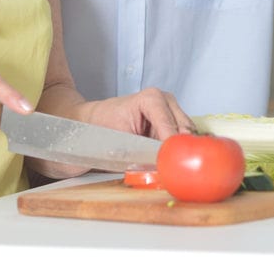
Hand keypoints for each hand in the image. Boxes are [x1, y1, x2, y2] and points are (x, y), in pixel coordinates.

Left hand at [27, 87, 193, 179]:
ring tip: (178, 172)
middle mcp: (165, 101)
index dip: (173, 149)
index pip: (171, 128)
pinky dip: (180, 153)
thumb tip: (162, 169)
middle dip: (181, 152)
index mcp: (152, 99)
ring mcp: (170, 111)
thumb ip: (141, 154)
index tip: (174, 167)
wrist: (85, 124)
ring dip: (182, 153)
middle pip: (185, 131)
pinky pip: (182, 140)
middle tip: (179, 173)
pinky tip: (177, 166)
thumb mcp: (117, 144)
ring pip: (188, 137)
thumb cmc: (97, 129)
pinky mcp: (170, 124)